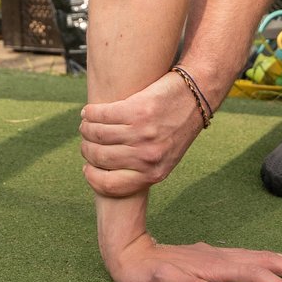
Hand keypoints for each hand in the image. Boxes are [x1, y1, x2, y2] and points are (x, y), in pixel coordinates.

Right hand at [80, 72, 206, 196]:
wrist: (195, 96)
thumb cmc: (177, 127)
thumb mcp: (166, 157)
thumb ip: (142, 167)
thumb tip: (106, 172)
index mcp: (154, 173)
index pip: (110, 185)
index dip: (92, 177)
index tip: (88, 168)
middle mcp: (148, 157)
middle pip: (100, 157)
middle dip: (87, 148)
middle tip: (86, 140)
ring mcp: (142, 134)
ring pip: (98, 135)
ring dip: (86, 129)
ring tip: (86, 124)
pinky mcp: (137, 111)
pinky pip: (102, 115)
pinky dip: (90, 113)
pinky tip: (88, 112)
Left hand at [100, 231, 281, 281]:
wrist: (126, 250)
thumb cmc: (142, 271)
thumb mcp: (158, 281)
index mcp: (214, 265)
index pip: (256, 274)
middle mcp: (221, 257)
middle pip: (268, 261)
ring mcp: (219, 256)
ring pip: (262, 258)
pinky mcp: (214, 258)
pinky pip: (252, 260)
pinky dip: (271, 263)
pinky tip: (276, 266)